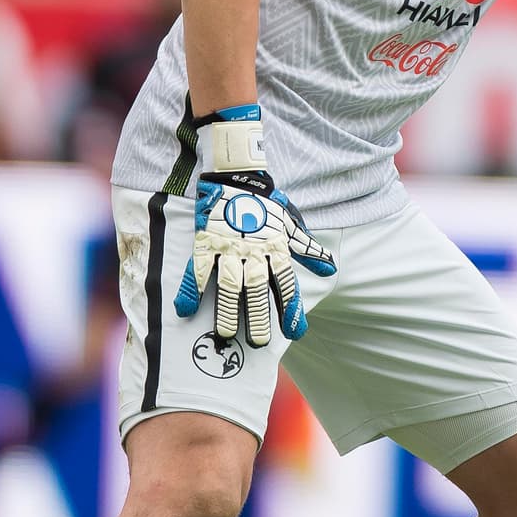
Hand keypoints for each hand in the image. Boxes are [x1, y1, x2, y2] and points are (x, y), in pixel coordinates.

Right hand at [172, 106, 334, 347]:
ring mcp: (228, 247)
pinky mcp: (205, 241)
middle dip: (259, 316)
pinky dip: (191, 289)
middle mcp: (254, 250)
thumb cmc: (267, 203)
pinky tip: (186, 309)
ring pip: (228, 283)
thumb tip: (330, 269)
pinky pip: (197, 269)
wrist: (238, 175)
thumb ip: (308, 250)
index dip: (290, 307)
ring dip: (228, 309)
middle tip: (259, 342)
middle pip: (257, 288)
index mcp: (276, 247)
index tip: (295, 331)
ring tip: (227, 334)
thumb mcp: (292, 225)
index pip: (286, 283)